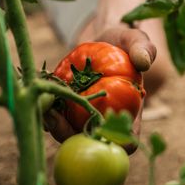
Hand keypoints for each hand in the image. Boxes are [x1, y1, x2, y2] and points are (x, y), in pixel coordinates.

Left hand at [44, 24, 155, 152]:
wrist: (104, 40)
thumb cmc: (125, 43)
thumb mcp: (136, 40)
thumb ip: (142, 49)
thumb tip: (143, 62)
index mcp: (129, 112)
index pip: (127, 141)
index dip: (116, 145)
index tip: (99, 130)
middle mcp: (106, 120)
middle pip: (92, 142)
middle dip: (71, 135)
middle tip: (56, 118)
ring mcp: (86, 116)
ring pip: (70, 132)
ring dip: (54, 125)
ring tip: (43, 105)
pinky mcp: (69, 107)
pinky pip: (57, 117)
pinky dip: (47, 110)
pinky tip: (40, 94)